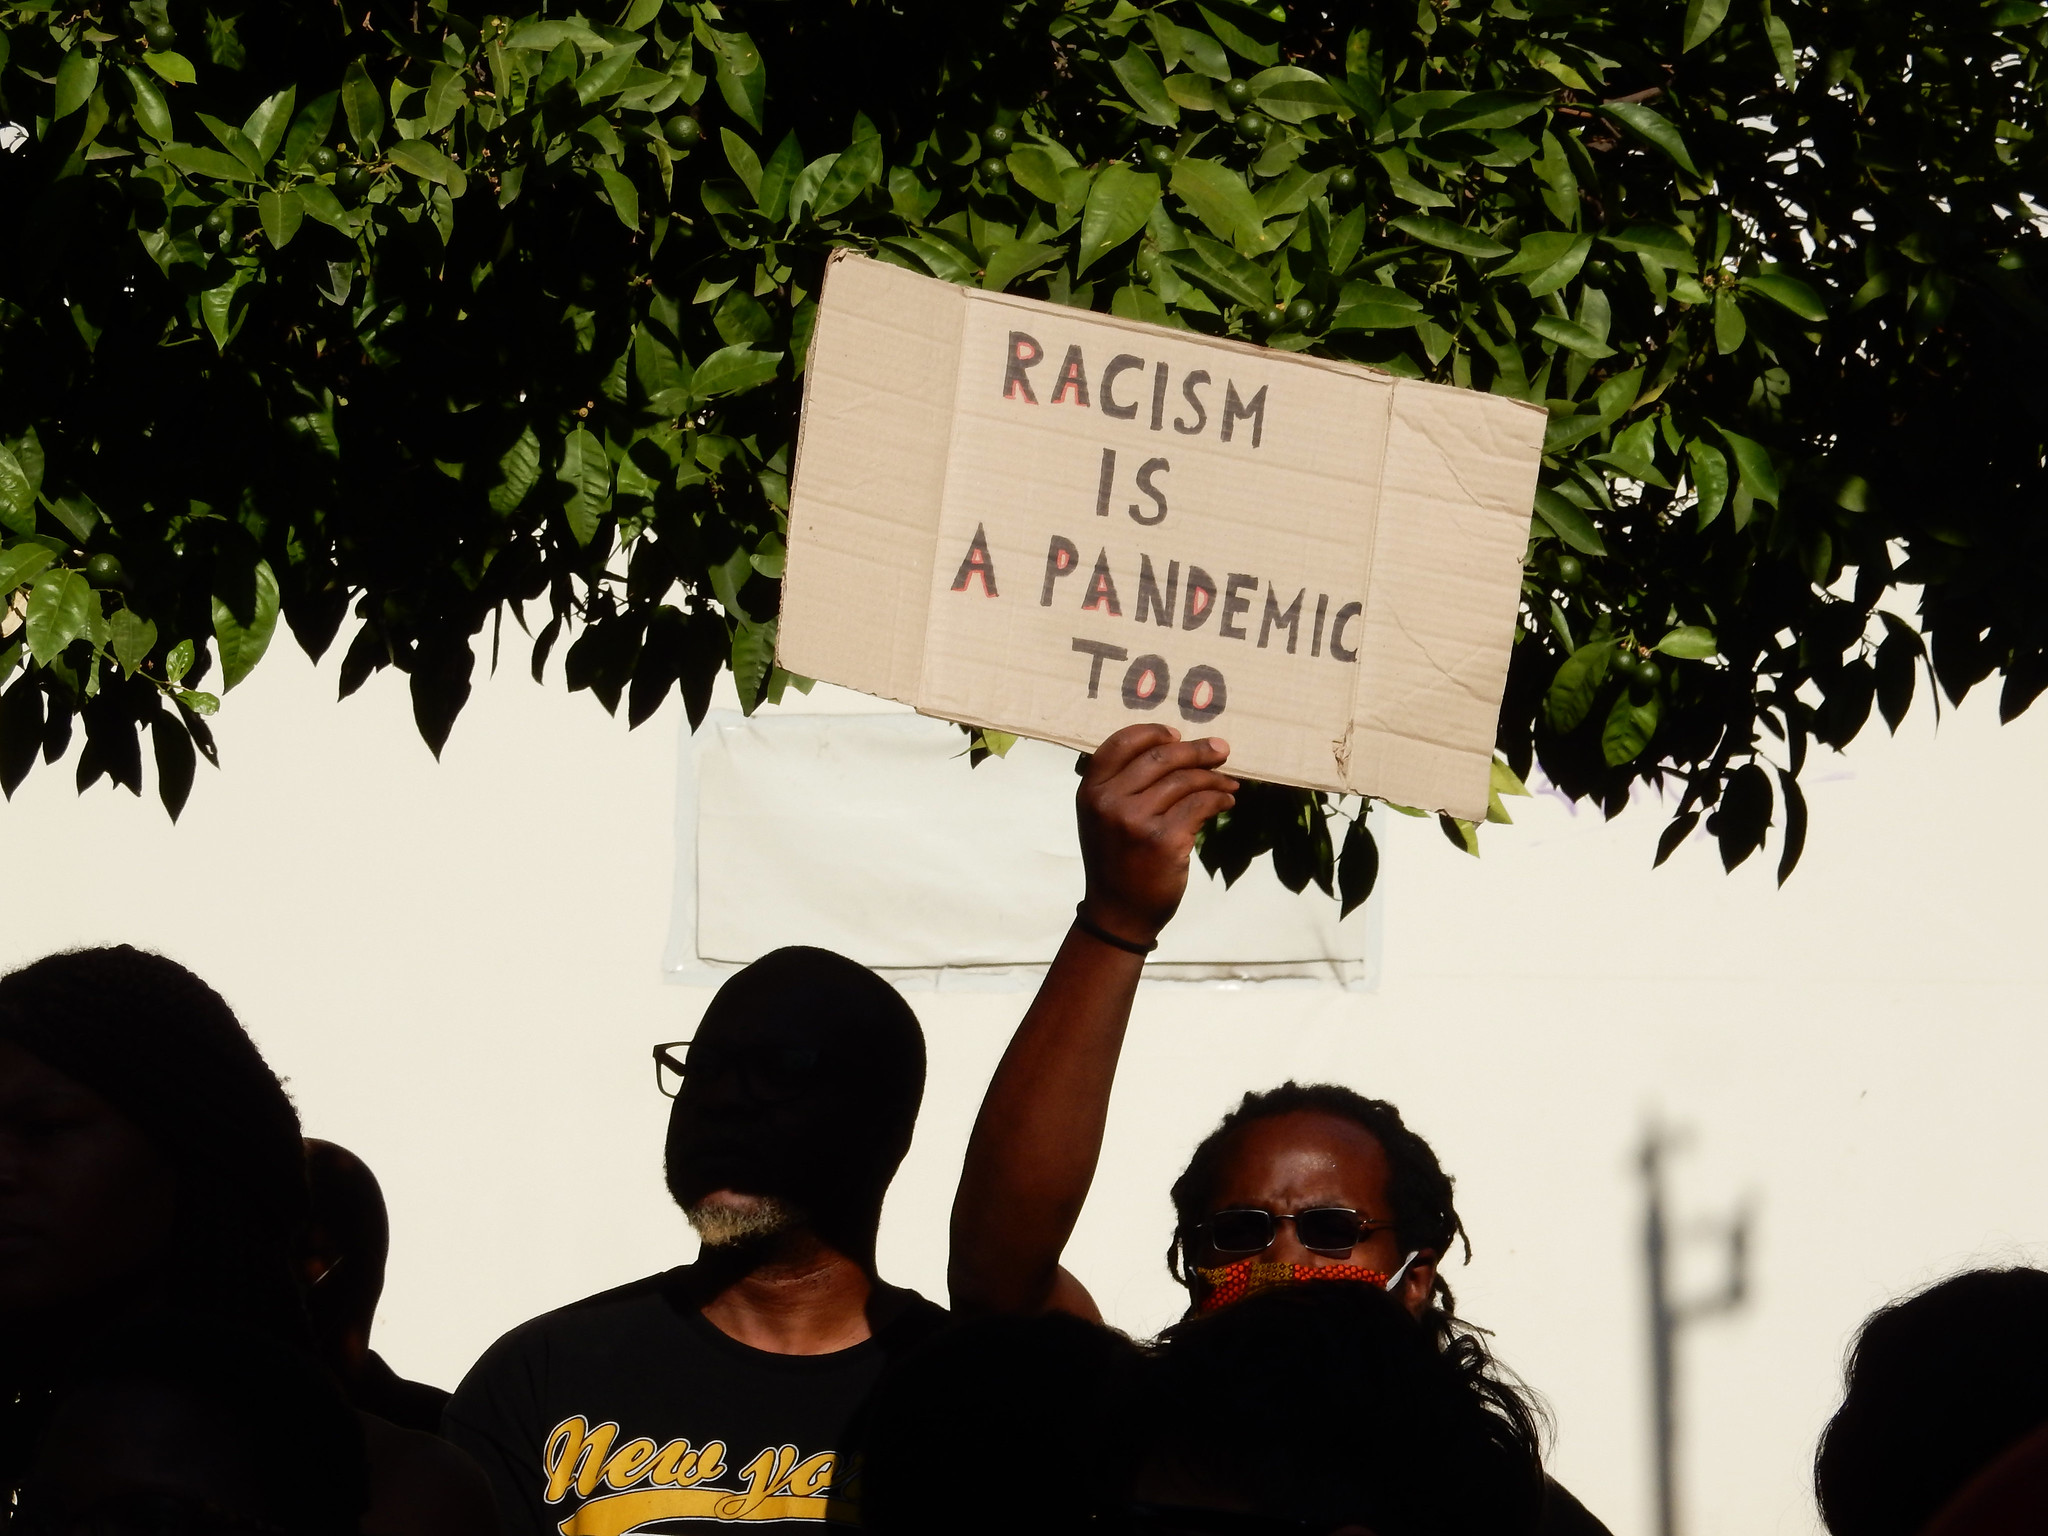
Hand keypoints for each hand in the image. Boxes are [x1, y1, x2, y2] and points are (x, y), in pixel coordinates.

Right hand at [1076, 724, 1236, 944]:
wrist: (1118, 913)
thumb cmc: (1116, 861)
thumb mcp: (1103, 818)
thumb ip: (1124, 785)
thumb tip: (1176, 747)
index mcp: (1091, 791)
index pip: (1121, 743)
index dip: (1153, 733)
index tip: (1177, 734)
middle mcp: (1109, 802)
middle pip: (1161, 758)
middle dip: (1196, 750)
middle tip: (1222, 749)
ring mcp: (1136, 821)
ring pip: (1185, 781)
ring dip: (1213, 778)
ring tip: (1228, 782)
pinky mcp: (1164, 840)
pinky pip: (1200, 805)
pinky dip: (1219, 798)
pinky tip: (1227, 800)